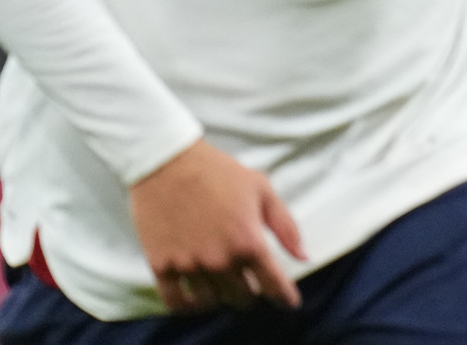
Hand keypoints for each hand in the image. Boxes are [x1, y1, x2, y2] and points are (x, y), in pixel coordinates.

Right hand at [129, 138, 305, 312]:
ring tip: (222, 283)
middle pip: (243, 297)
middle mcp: (221, 259)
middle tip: (248, 279)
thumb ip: (286, 226)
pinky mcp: (162, 265)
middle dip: (251, 290)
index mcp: (249, 241)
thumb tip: (304, 256)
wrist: (168, 161)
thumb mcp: (261, 189)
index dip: (285, 297)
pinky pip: (177, 303)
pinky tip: (194, 297)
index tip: (288, 301)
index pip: (274, 285)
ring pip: (213, 302)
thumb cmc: (218, 171)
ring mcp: (190, 264)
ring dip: (221, 296)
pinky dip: (188, 306)